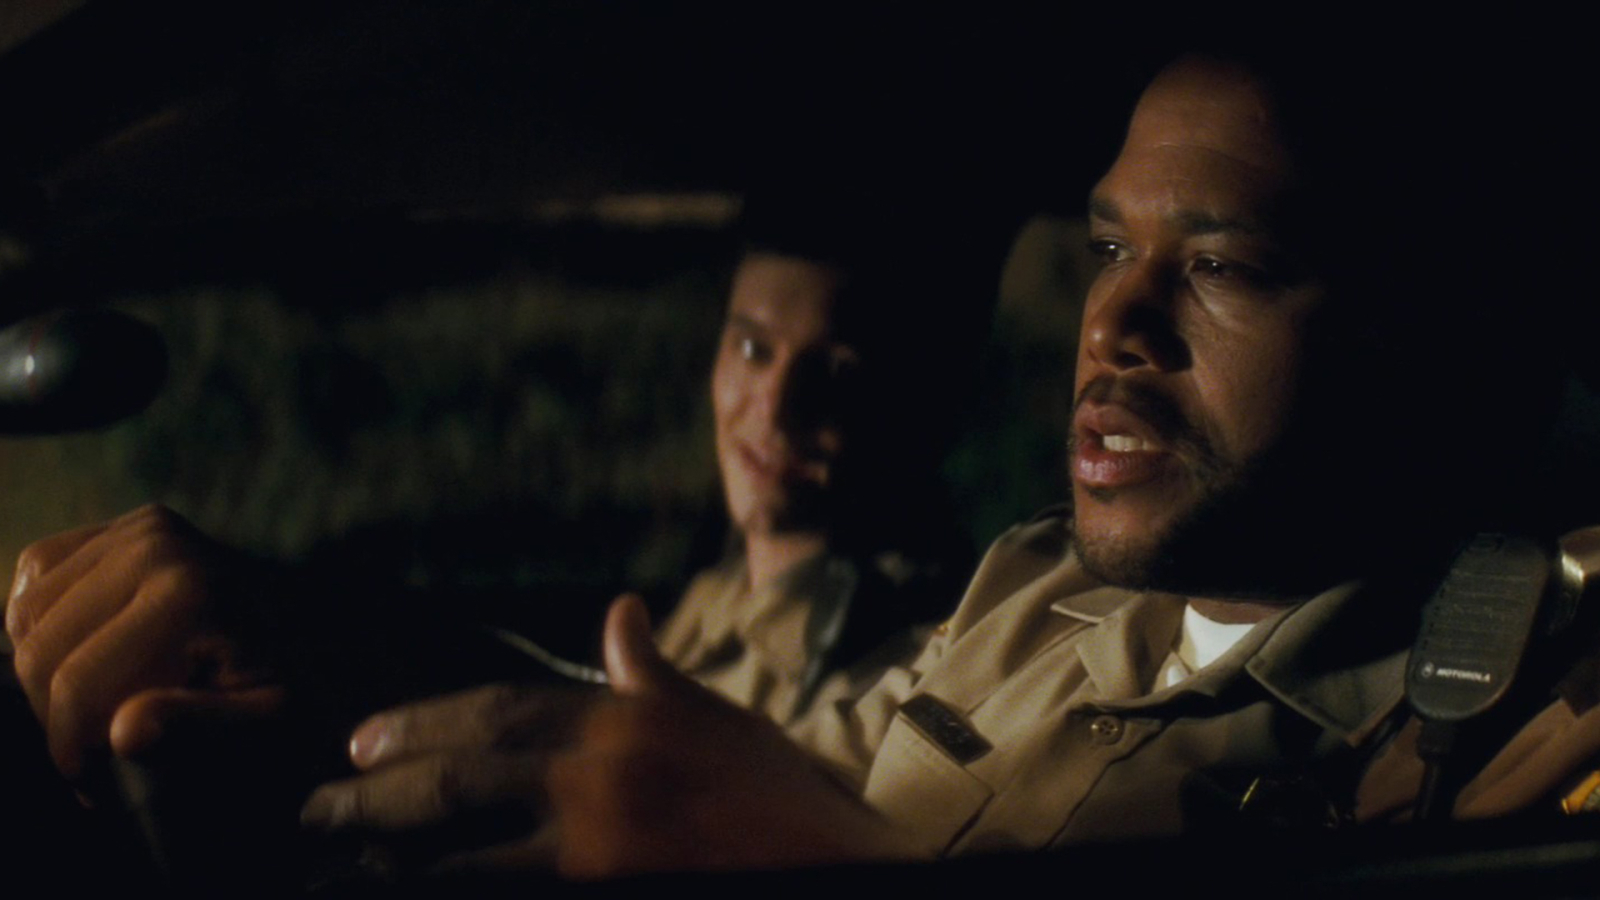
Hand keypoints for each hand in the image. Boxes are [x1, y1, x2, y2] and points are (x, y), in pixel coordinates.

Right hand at [5, 504, 284, 785]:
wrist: (326, 645)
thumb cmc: (295, 697)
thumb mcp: (263, 727)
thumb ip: (199, 730)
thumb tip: (128, 730)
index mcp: (187, 592)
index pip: (78, 685)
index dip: (74, 752)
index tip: (100, 790)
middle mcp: (156, 542)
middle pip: (41, 652)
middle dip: (58, 720)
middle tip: (99, 758)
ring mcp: (138, 527)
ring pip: (27, 619)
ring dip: (47, 679)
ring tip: (99, 714)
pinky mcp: (122, 527)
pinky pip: (35, 578)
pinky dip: (40, 625)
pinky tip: (83, 660)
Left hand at [302, 593, 915, 878]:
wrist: (846, 866)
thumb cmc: (782, 797)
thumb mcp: (720, 720)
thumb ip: (651, 673)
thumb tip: (619, 611)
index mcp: (627, 719)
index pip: (502, 711)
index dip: (425, 723)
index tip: (363, 739)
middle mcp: (604, 773)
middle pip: (468, 772)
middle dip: (386, 786)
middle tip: (322, 801)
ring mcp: (599, 843)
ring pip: (466, 847)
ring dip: (394, 851)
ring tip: (338, 858)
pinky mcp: (601, 892)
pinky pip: (498, 891)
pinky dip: (449, 888)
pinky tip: (406, 889)